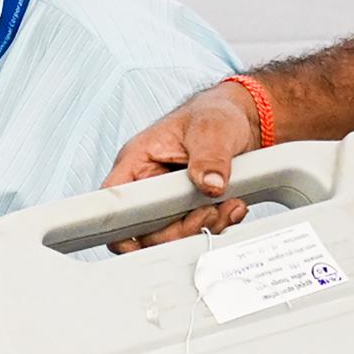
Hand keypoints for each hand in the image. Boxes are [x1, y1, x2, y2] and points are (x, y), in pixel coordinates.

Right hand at [101, 80, 263, 247]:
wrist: (239, 118)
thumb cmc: (214, 114)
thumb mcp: (212, 128)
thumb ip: (209, 156)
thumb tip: (210, 184)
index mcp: (138, 161)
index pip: (113, 199)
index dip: (120, 225)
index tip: (140, 239)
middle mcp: (147, 183)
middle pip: (145, 228)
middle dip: (181, 228)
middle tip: (210, 210)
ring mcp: (168, 200)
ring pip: (172, 235)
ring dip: (203, 226)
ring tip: (227, 204)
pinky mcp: (188, 209)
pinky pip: (195, 231)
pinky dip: (217, 224)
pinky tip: (231, 206)